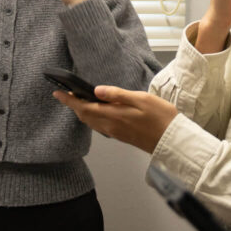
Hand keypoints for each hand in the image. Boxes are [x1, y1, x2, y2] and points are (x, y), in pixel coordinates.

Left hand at [53, 86, 178, 152]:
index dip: (69, 100)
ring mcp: (116, 133)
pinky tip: (97, 111)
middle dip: (73, 105)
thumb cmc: (161, 118)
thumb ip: (118, 95)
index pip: (84, 108)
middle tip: (66, 94)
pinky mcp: (121, 136)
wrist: (172, 140)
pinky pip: (100, 126)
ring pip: (91, 122)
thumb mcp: (141, 99)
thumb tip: (97, 90)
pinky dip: (93, 117)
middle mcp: (111, 127)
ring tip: (78, 100)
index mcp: (114, 116)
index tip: (57, 92)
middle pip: (85, 116)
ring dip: (82, 112)